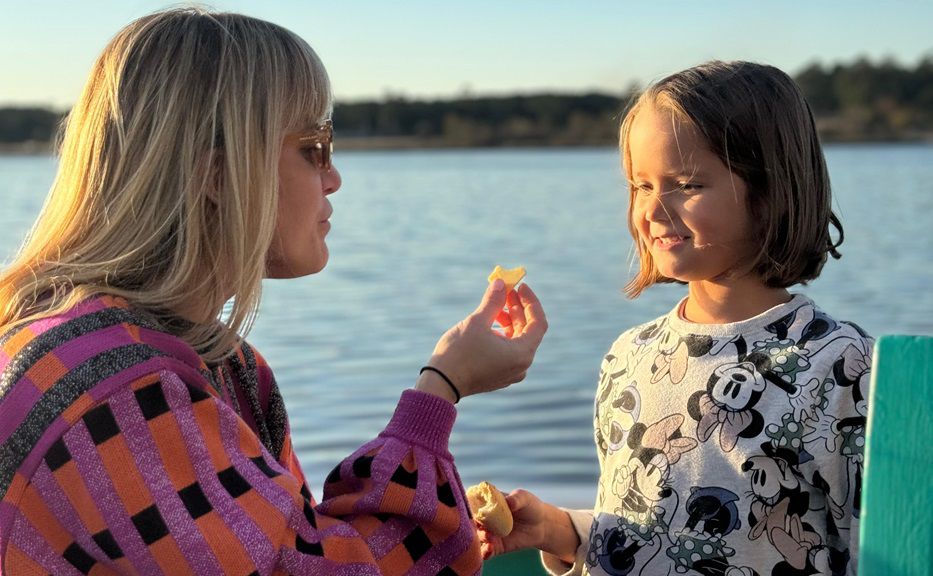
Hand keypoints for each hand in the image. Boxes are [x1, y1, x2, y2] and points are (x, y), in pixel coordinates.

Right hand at [419, 279, 546, 399]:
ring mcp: (510, 372)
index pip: (538, 322)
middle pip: (528, 331)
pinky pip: (508, 350)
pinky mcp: (499, 375)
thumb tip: (500, 283)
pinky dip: (503, 334)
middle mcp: (521, 366)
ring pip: (517, 340)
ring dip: (509, 320)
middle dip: (518, 309)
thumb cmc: (459, 354)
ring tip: (496, 305)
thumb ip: (493, 301)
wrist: (439, 384)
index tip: (520, 286)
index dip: (531, 302)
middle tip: (506, 290)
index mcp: (522, 354)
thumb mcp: (476, 322)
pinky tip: (490, 322)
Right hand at [477, 489, 578, 563]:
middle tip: (481, 524)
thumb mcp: (524, 498)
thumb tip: (509, 502)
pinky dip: (485, 552)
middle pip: (473, 522)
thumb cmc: (530, 506)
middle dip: (474, 524)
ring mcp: (489, 533)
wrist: (541, 525)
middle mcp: (485, 519)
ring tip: (489, 536)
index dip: (470, 506)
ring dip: (481, 537)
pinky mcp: (496, 547)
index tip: (474, 508)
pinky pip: (486, 551)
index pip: (474, 503)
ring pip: (478, 537)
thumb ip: (515, 499)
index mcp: (488, 503)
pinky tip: (490, 549)